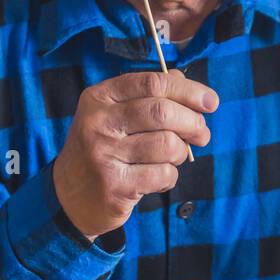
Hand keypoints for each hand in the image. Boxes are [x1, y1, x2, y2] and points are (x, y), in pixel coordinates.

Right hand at [52, 69, 216, 238]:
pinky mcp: (114, 186)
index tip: (211, 102)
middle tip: (202, 134)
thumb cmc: (105, 147)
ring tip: (174, 157)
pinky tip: (158, 177)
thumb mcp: (115, 114)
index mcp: (99, 97)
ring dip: (181, 152)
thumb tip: (190, 87)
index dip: (188, 91)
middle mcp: (97, 123)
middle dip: (193, 122)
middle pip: (162, 112)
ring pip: (167, 145)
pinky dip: (170, 175)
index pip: (152, 83)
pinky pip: (163, 174)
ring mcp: (103, 155)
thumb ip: (150, 95)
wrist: (69, 196)